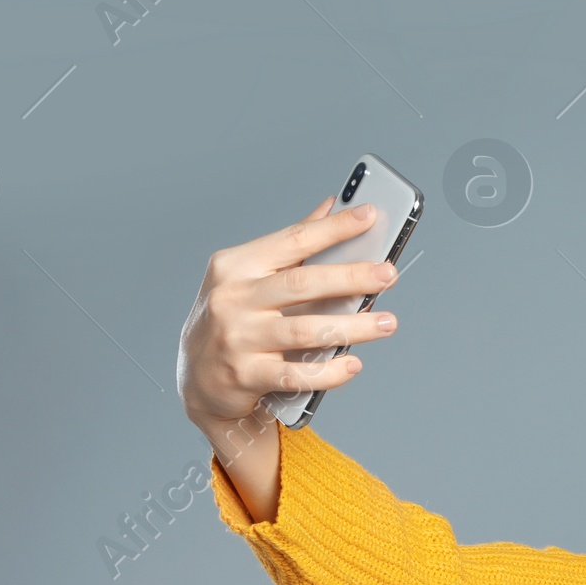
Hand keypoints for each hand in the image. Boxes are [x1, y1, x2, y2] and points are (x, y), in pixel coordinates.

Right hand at [177, 196, 399, 521]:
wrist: (198, 378)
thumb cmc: (233, 319)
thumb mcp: (248, 277)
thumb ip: (291, 245)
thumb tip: (330, 206)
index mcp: (236, 265)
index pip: (293, 240)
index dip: (334, 228)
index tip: (369, 215)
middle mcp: (232, 298)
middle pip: (303, 283)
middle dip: (351, 277)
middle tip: (388, 274)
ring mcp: (237, 338)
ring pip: (306, 330)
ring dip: (352, 327)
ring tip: (387, 322)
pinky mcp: (245, 376)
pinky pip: (297, 374)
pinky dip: (329, 371)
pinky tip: (352, 364)